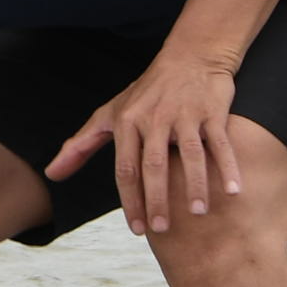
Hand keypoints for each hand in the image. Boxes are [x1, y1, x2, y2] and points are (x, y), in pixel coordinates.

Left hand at [47, 48, 247, 235]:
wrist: (190, 56)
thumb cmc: (145, 93)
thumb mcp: (108, 115)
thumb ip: (80, 146)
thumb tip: (52, 174)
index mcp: (127, 122)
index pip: (125, 169)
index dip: (130, 201)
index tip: (137, 229)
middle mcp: (154, 119)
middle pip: (153, 165)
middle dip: (156, 199)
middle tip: (161, 230)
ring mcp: (184, 114)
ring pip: (190, 154)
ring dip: (195, 185)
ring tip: (198, 213)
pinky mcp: (212, 111)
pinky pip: (220, 143)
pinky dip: (228, 167)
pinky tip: (234, 191)